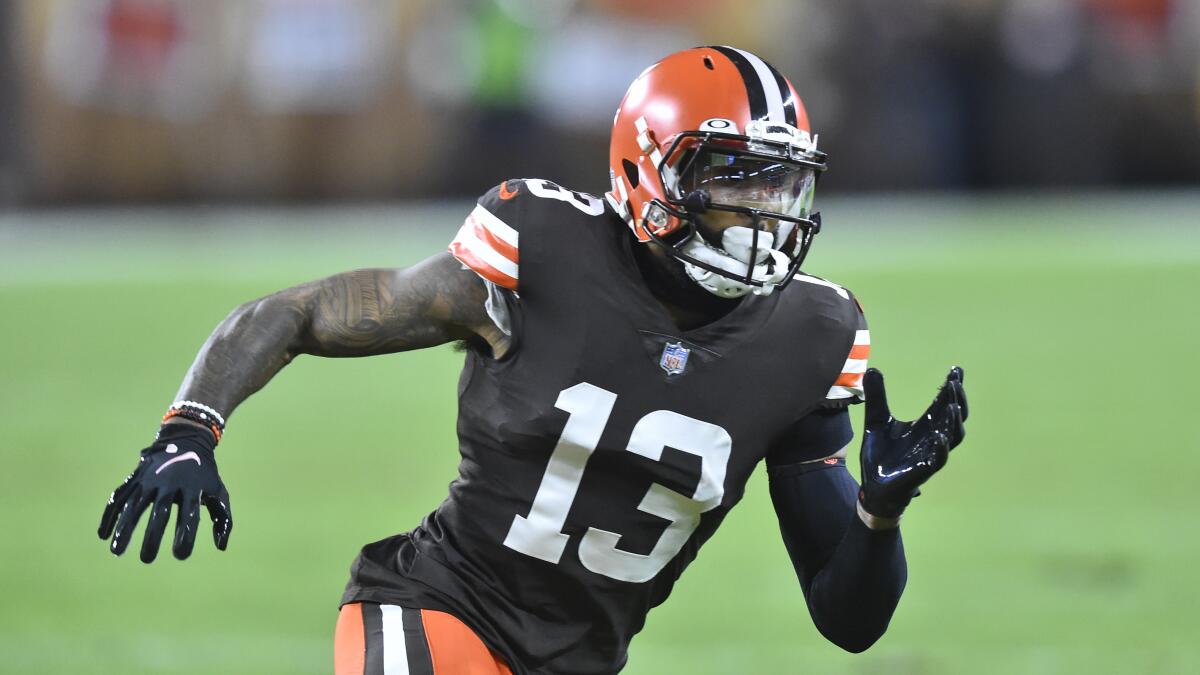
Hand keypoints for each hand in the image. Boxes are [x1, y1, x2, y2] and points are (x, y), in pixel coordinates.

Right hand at [98, 423, 231, 561]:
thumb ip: (222, 519)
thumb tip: (221, 547)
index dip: (186, 535)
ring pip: (135, 505)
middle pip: (160, 512)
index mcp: (193, 487)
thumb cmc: (204, 474)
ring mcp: (150, 479)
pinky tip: (103, 535)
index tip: (181, 555)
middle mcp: (170, 482)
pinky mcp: (135, 477)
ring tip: (117, 551)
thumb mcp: (218, 491)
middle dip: (152, 536)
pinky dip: (109, 515)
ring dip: (124, 528)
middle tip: (147, 559)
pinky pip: (119, 497)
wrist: (186, 440)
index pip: (190, 515)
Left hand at [858, 367, 967, 518]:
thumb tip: (873, 368)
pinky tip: (940, 436)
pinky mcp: (922, 471)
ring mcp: (930, 454)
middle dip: (957, 399)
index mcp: (924, 426)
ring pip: (953, 437)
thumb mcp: (876, 420)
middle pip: (954, 417)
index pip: (942, 403)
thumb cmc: (881, 455)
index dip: (951, 388)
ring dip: (954, 422)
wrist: (873, 485)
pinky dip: (941, 448)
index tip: (956, 369)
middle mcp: (932, 438)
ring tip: (953, 405)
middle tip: (955, 382)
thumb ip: (877, 396)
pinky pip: (938, 460)